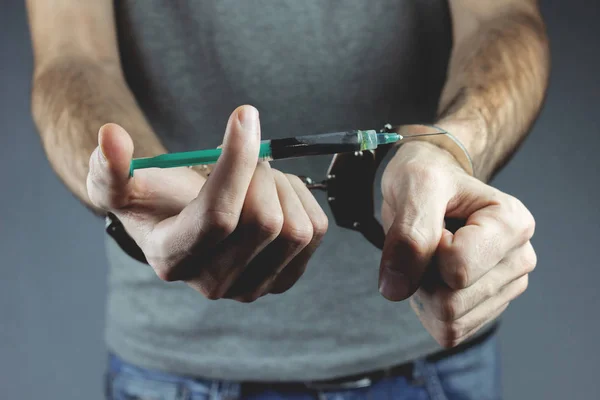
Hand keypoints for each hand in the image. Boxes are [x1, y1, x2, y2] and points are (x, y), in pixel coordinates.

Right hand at [87, 105, 327, 301]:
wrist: (183, 222)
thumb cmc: (155, 200)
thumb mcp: (120, 184)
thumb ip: (108, 166)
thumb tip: (110, 138)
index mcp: (174, 259)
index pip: (217, 216)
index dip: (236, 161)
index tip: (244, 115)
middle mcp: (214, 283)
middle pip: (264, 222)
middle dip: (259, 172)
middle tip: (247, 154)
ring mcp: (253, 286)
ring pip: (295, 228)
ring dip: (282, 186)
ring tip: (257, 177)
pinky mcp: (284, 277)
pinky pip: (315, 231)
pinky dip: (302, 199)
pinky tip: (276, 195)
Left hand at [379, 141, 535, 346]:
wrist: (431, 186)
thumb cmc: (427, 177)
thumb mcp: (414, 186)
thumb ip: (410, 235)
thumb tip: (396, 290)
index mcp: (512, 224)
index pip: (457, 269)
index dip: (427, 249)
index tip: (433, 220)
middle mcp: (520, 259)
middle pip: (452, 303)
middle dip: (422, 275)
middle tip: (426, 240)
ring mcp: (507, 287)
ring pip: (449, 321)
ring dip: (424, 293)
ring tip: (430, 255)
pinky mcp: (487, 309)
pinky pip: (448, 332)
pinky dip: (429, 309)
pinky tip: (433, 276)